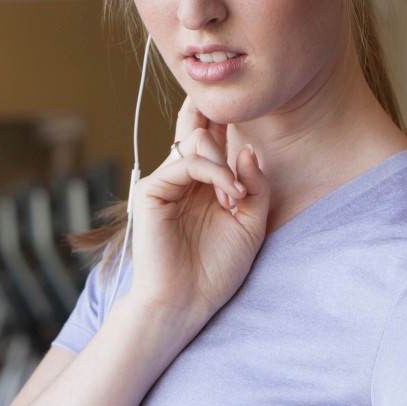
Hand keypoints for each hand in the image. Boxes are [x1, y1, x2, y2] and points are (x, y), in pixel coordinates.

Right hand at [128, 97, 269, 322]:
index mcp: (204, 184)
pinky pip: (186, 163)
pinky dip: (214, 173)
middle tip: (239, 169)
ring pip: (198, 141)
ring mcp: (166, 182)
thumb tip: (248, 150)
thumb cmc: (216, 269)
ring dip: (225, 166)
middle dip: (225, 130)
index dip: (224, 118)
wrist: (186, 302)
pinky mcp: (151, 190)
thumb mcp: (251, 223)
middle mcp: (183, 178)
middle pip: (201, 127)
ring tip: (235, 199)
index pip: (211, 136)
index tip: (246, 103)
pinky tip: (227, 196)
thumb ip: (255, 185)